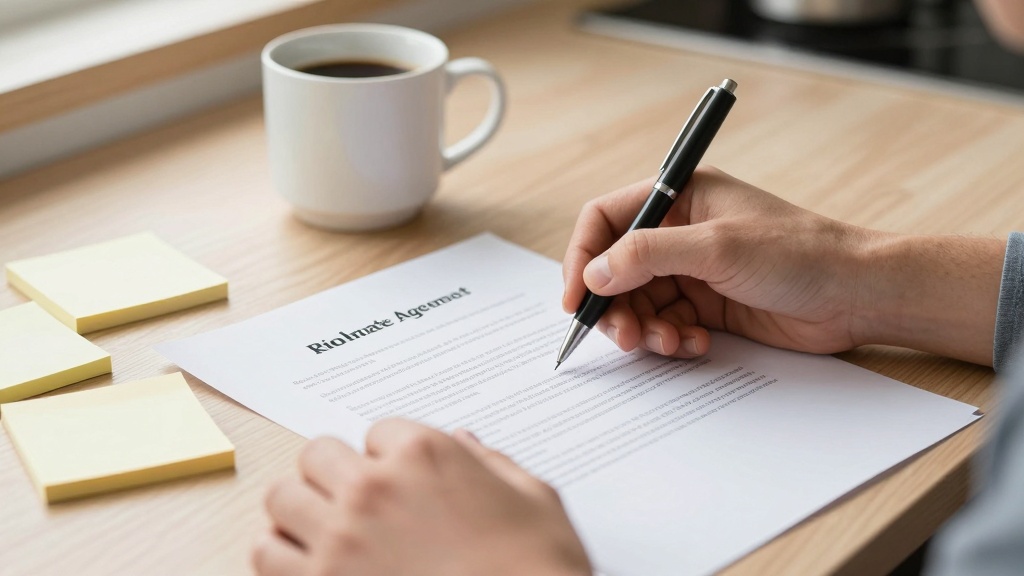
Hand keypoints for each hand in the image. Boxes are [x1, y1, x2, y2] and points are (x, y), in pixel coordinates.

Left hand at [253, 419, 591, 575]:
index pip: (379, 432)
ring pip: (281, 499)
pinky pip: (266, 554)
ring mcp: (340, 538)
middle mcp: (374, 488)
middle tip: (355, 500)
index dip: (390, 458)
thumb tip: (467, 445)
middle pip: (318, 454)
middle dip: (335, 474)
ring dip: (302, 512)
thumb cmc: (535, 569)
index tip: (400, 480)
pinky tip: (309, 565)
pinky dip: (281, 556)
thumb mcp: (536, 502)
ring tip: (326, 531)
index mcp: (426, 454)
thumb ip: (494, 465)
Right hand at [563, 166, 871, 356]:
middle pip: (615, 269)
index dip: (583, 257)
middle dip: (614, 305)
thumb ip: (647, 256)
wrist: (856, 294)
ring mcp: (693, 271)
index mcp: (680, 197)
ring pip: (638, 303)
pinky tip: (696, 343)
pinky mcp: (708, 305)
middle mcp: (680, 232)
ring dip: (644, 328)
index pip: (606, 220)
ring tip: (668, 343)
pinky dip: (670, 339)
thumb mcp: (716, 246)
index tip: (576, 298)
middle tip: (624, 336)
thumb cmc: (799, 253)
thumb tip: (593, 274)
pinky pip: (666, 325)